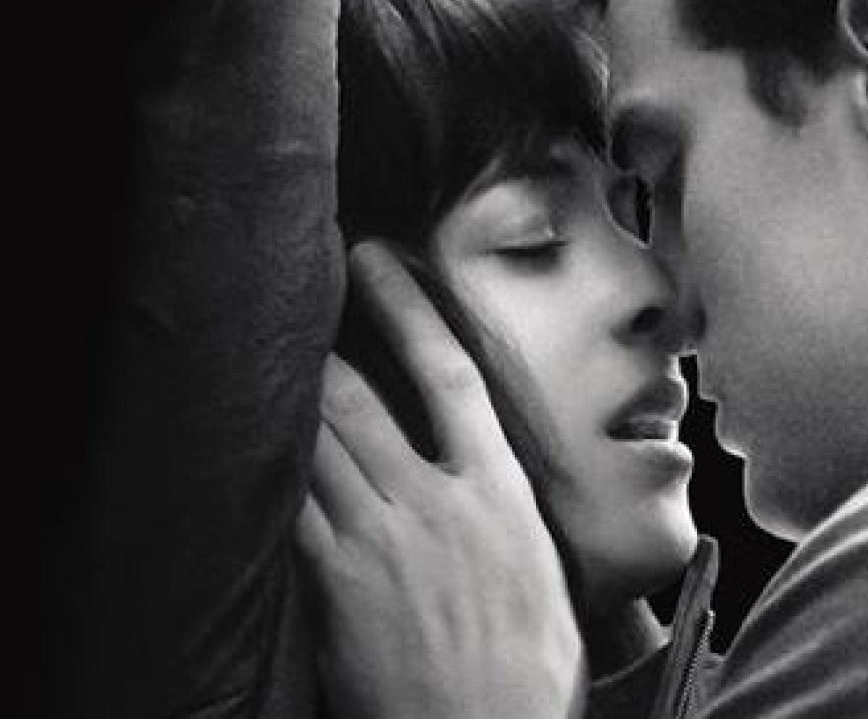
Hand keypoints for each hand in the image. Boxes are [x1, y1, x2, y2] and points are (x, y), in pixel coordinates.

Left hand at [295, 240, 584, 718]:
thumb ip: (509, 517)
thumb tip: (495, 484)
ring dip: (289, 404)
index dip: (406, 307)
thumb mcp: (544, 574)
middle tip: (294, 307)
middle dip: (318, 347)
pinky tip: (255, 453)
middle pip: (356, 398)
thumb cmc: (531, 673)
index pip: (447, 372)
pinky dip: (271, 473)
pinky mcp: (334, 584)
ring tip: (264, 368)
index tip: (376, 261)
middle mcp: (435, 501)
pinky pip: (289, 507)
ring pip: (314, 445)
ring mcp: (378, 539)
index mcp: (499, 491)